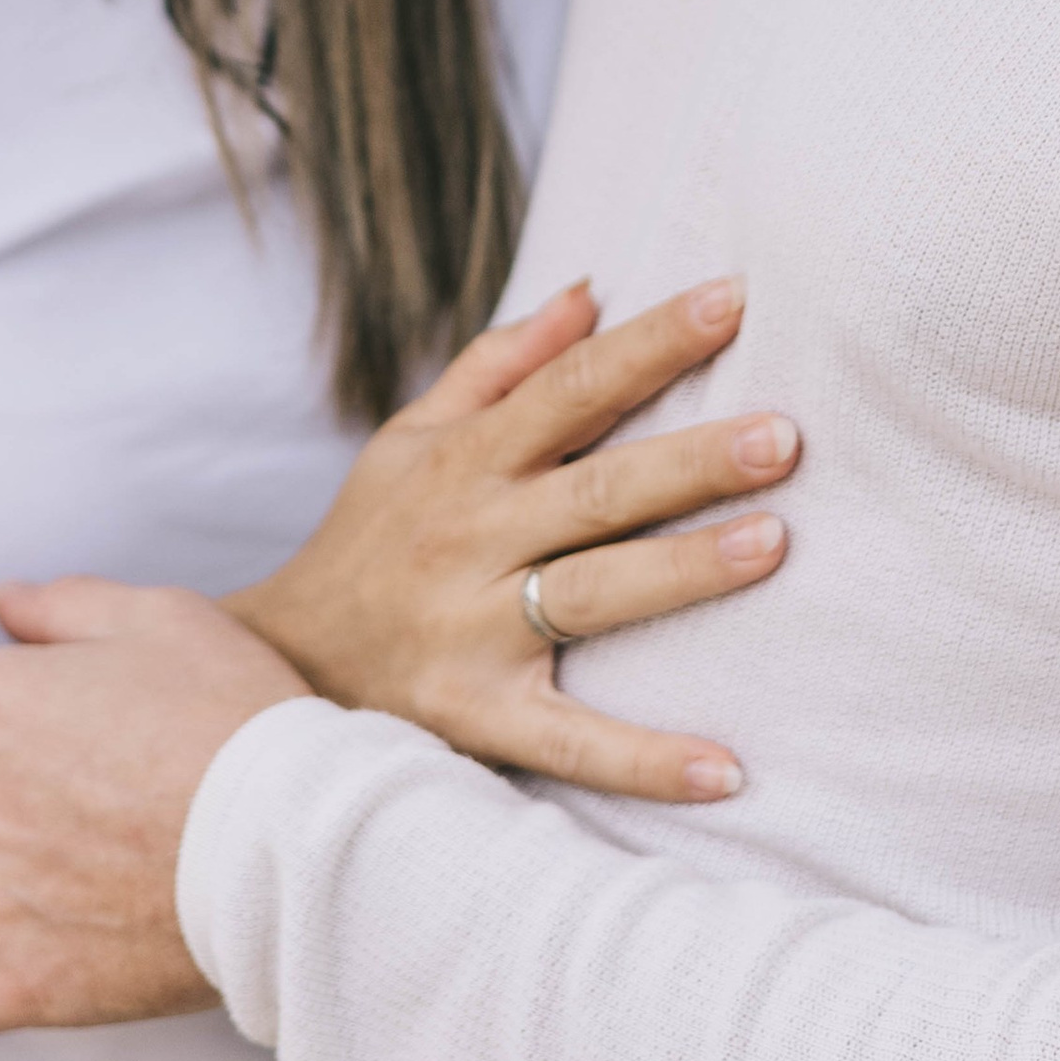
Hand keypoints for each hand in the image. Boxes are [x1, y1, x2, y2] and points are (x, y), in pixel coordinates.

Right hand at [18, 276, 795, 808]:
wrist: (273, 667)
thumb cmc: (367, 539)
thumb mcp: (409, 438)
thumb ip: (498, 366)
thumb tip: (588, 290)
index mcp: (466, 460)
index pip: (570, 386)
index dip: (649, 342)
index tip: (731, 299)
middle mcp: (472, 537)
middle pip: (598, 490)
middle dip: (692, 459)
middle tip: (786, 435)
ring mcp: (473, 631)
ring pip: (593, 595)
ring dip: (684, 571)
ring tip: (774, 543)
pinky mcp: (476, 720)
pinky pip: (570, 744)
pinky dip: (646, 762)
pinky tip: (727, 770)